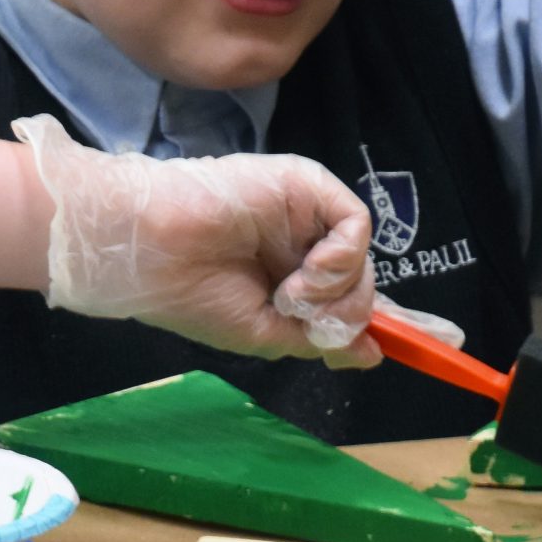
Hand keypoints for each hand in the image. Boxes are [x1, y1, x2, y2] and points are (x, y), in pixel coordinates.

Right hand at [13, 116, 381, 365]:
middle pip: (362, 282)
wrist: (152, 253)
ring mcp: (306, 214)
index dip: (365, 322)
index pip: (347, 298)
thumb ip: (321, 338)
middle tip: (300, 319)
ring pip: (362, 258)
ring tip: (287, 295)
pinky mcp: (306, 185)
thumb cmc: (194, 297)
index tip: (389, 346)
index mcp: (289, 277)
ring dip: (334, 291)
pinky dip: (341, 258)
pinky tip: (307, 274)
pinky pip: (356, 223)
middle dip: (344, 313)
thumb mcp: (266, 334)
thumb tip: (373, 356)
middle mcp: (303, 244)